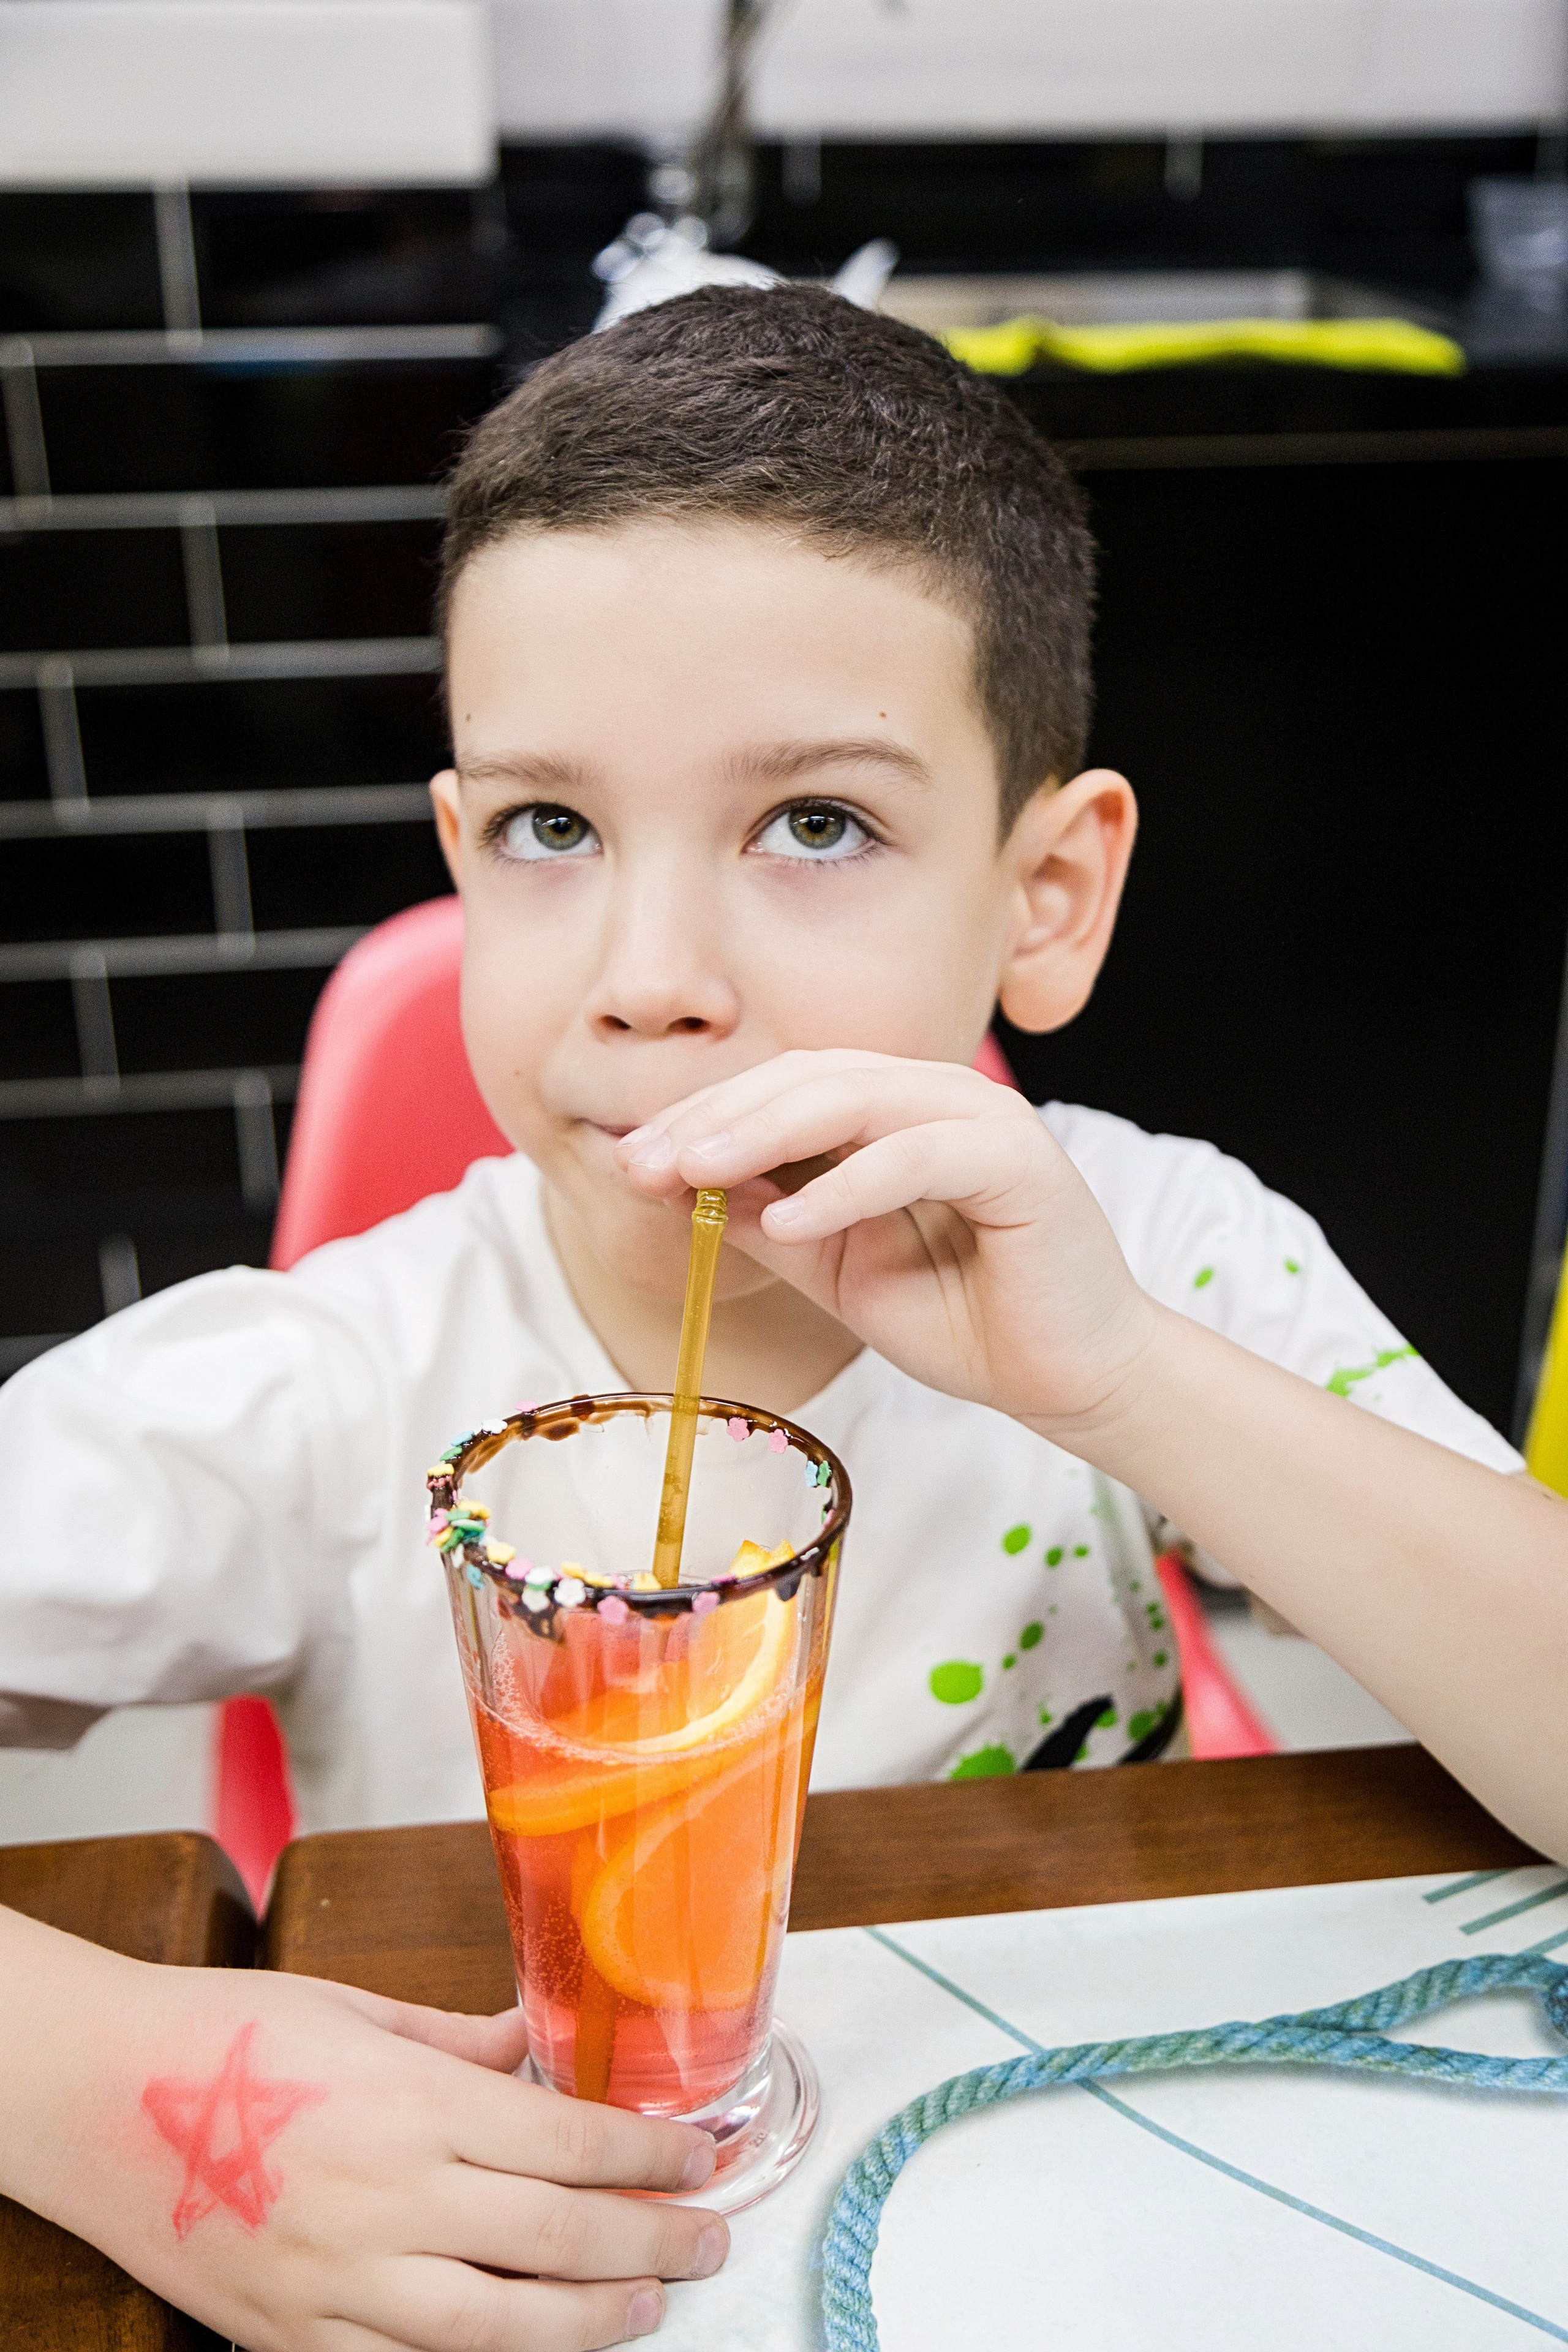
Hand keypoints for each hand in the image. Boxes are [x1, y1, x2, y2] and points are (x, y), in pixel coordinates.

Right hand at [0, 1907, 725, 2351]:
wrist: (95, 2099)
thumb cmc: (225, 2036)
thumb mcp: (353, 2008)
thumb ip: (455, 2041)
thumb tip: (531, 2047)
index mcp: (410, 2104)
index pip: (569, 2144)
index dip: (650, 2157)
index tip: (700, 2159)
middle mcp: (388, 2199)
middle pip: (557, 2242)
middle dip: (651, 2246)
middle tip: (708, 2241)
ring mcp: (340, 2283)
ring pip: (499, 2332)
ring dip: (590, 2325)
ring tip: (646, 2310)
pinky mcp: (293, 2338)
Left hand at [617, 1048, 1157, 1441]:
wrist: (1065, 1376)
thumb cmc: (962, 1319)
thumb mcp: (837, 1269)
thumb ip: (774, 1221)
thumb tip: (682, 1188)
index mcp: (894, 1111)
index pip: (785, 1086)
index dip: (705, 1116)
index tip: (633, 1160)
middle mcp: (937, 1096)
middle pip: (809, 1078)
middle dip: (717, 1116)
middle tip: (644, 1160)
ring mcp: (983, 1119)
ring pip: (857, 1097)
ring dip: (765, 1131)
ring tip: (695, 1172)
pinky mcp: (1020, 1162)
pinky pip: (917, 1156)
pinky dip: (848, 1185)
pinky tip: (793, 1221)